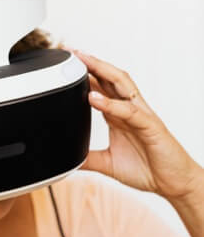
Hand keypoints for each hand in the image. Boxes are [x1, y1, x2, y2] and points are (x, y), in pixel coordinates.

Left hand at [70, 49, 202, 199]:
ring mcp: (140, 115)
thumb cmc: (146, 169)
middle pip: (109, 78)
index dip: (83, 76)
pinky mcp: (150, 126)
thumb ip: (88, 158)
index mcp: (118, 116)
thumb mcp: (108, 163)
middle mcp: (129, 110)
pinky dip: (110, 104)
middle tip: (71, 53)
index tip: (65, 67)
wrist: (172, 183)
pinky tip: (94, 98)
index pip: (100, 88)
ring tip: (83, 61)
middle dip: (91, 64)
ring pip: (121, 85)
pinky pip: (129, 111)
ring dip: (102, 71)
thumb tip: (67, 159)